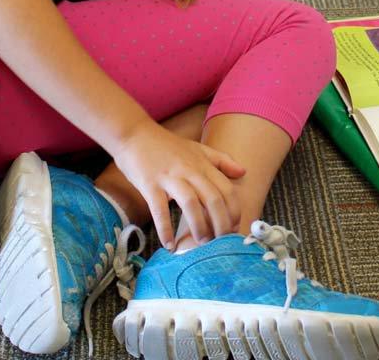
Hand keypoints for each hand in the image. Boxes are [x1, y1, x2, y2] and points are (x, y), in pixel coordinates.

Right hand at [112, 120, 245, 248]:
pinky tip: (169, 244)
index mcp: (203, 164)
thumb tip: (243, 172)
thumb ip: (221, 160)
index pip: (226, 189)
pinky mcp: (150, 184)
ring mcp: (170, 177)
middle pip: (213, 199)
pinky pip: (159, 209)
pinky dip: (165, 228)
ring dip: (198, 226)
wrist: (135, 134)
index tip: (235, 228)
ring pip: (191, 203)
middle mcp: (190, 170)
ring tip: (200, 244)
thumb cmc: (167, 145)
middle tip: (221, 243)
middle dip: (221, 223)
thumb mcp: (198, 148)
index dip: (234, 211)